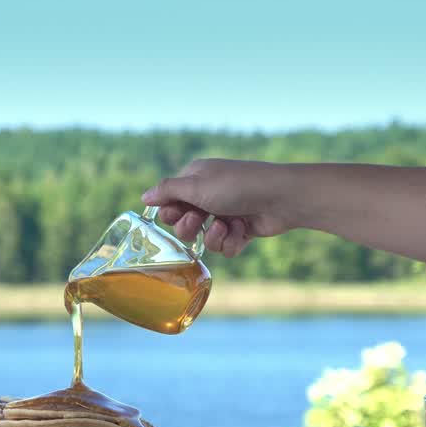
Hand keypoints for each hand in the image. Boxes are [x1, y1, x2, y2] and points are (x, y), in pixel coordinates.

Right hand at [141, 159, 299, 257]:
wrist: (281, 198)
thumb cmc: (237, 186)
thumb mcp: (197, 186)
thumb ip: (167, 192)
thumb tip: (144, 197)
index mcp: (196, 179)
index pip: (170, 201)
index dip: (170, 213)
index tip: (176, 214)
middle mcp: (209, 196)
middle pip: (183, 223)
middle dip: (189, 227)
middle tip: (199, 221)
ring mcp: (225, 214)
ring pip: (204, 238)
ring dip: (213, 236)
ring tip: (226, 225)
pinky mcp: (240, 230)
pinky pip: (224, 247)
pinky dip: (231, 242)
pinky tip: (242, 230)